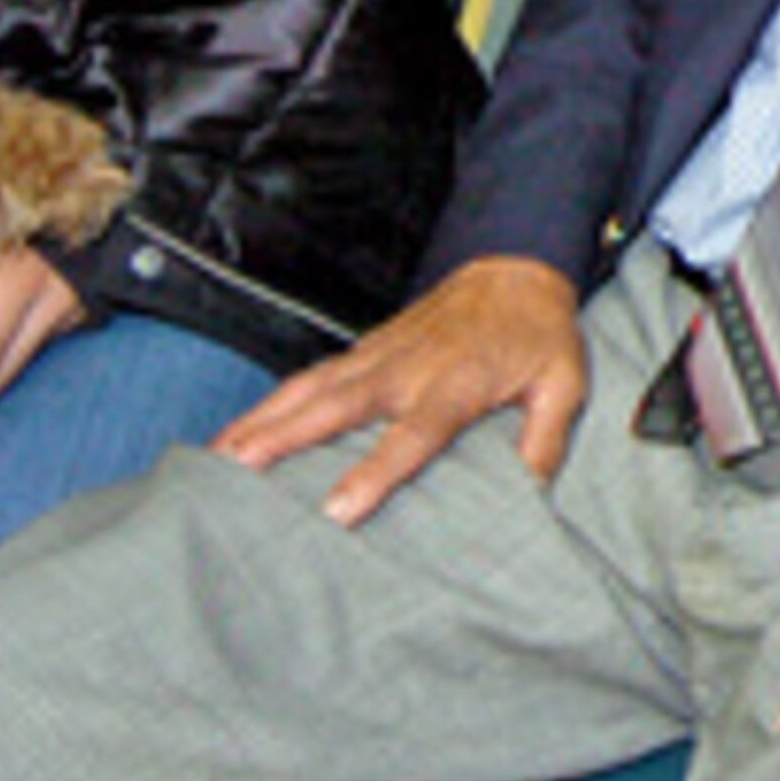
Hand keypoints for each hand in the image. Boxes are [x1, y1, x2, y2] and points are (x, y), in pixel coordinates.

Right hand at [212, 255, 585, 526]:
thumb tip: (528, 493)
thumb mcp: (563, 385)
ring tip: (215, 460)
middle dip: (285, 438)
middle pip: (337, 405)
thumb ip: (545, 439)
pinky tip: (240, 432)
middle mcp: (406, 369)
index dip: (374, 472)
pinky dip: (271, 403)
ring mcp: (379, 356)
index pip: (412, 434)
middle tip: (235, 473)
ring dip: (262, 420)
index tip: (336, 511)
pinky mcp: (364, 350)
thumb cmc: (538, 336)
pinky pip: (311, 379)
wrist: (516, 268)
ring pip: (311, 388)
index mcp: (456, 384)